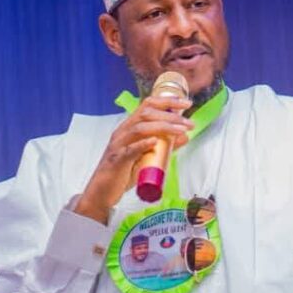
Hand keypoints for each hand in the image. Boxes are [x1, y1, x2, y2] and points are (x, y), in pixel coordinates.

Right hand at [74, 95, 193, 223]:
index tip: (186, 104)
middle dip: (170, 115)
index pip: (148, 105)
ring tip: (180, 130)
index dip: (168, 101)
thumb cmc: (124, 172)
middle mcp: (123, 132)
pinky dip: (142, 144)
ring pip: (139, 128)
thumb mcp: (148, 156)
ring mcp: (118, 145)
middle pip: (146, 114)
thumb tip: (185, 136)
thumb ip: (165, 146)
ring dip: (163, 127)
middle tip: (189, 123)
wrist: (103, 191)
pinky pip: (129, 150)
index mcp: (130, 127)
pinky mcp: (117, 160)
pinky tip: (154, 142)